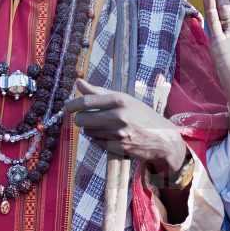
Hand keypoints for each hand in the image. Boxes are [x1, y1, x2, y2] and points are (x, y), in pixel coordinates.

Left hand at [64, 79, 187, 174]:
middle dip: (79, 120)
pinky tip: (110, 137)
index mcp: (120, 100)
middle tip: (82, 119)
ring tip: (103, 127)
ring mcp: (119, 133)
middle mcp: (120, 116)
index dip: (72, 104)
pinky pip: (97, 143)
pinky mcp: (120, 148)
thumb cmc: (142, 115)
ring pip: (89, 132)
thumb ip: (99, 92)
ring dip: (90, 130)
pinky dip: (99, 140)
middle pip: (82, 119)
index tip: (66, 107)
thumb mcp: (124, 100)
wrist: (163, 138)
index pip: (87, 101)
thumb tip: (78, 82)